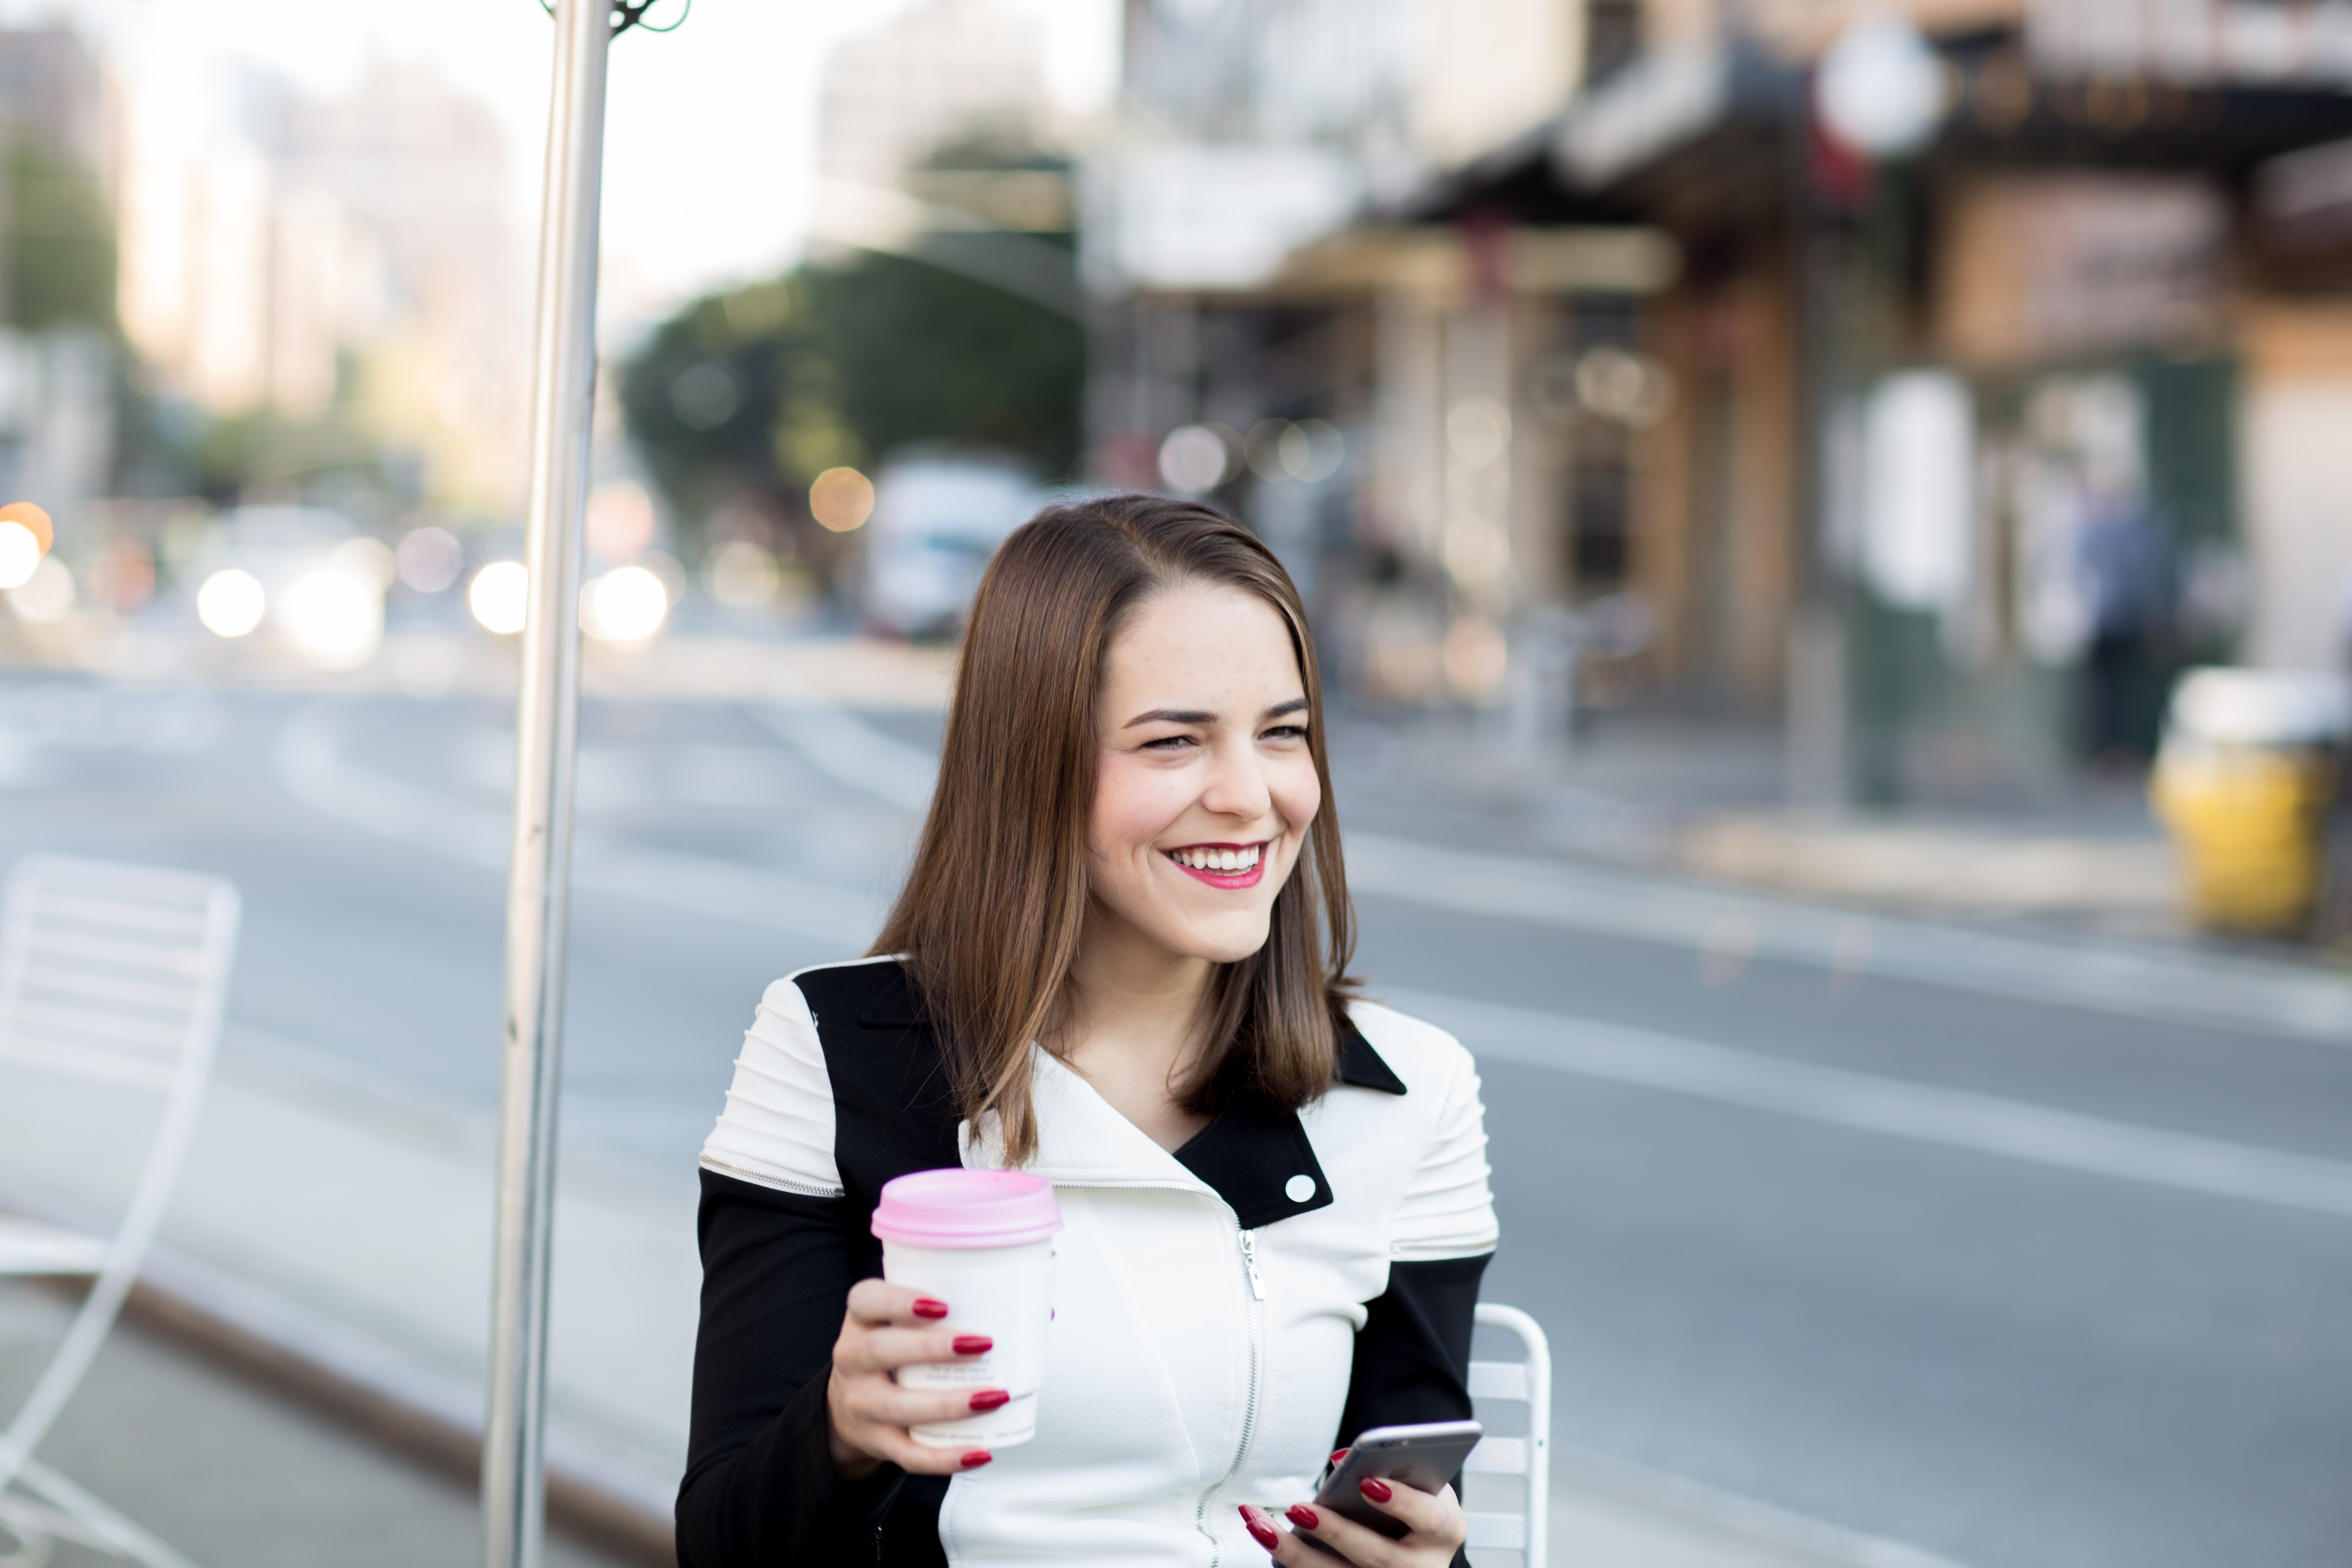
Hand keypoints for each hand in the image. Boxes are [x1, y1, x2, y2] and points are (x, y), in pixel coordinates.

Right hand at [826, 1279, 1002, 1479]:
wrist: (848, 1405)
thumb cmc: (897, 1349)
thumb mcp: (903, 1323)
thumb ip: (959, 1308)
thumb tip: (1042, 1313)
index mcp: (861, 1319)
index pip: (866, 1300)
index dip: (898, 1301)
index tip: (943, 1305)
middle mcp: (852, 1358)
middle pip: (881, 1350)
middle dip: (931, 1348)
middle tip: (982, 1345)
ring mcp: (860, 1403)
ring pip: (897, 1406)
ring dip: (948, 1403)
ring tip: (995, 1397)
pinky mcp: (876, 1441)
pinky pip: (908, 1454)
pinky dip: (945, 1458)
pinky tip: (979, 1452)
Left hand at [1238, 1477, 1467, 1566]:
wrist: (1421, 1548)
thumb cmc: (1418, 1510)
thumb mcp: (1422, 1484)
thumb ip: (1394, 1465)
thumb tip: (1342, 1459)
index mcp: (1444, 1532)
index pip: (1428, 1518)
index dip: (1401, 1501)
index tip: (1367, 1483)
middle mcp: (1420, 1567)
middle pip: (1376, 1556)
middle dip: (1335, 1532)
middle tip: (1300, 1508)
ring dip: (1293, 1551)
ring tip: (1260, 1524)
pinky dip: (1287, 1558)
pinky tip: (1262, 1533)